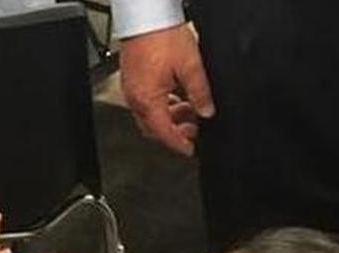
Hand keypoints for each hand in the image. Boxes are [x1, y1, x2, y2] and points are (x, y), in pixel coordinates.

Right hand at [120, 24, 212, 155]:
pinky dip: (161, 105)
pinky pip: (146, 102)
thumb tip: (206, 111)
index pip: (164, 133)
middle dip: (174, 132)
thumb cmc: (162, 36)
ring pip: (150, 116)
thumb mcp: (191, 66)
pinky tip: (176, 96)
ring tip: (188, 109)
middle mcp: (135, 98)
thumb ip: (201, 93)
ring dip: (169, 117)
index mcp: (147, 100)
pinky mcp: (132, 80)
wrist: (146, 16)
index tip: (190, 150)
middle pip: (154, 128)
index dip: (179, 144)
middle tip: (193, 129)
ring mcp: (132, 89)